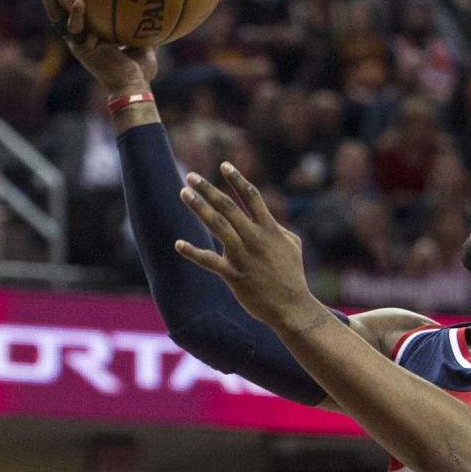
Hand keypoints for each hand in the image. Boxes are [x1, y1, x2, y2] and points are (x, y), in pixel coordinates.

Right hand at [35, 0, 156, 96]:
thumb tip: (158, 5)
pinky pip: (75, 29)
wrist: (133, 87)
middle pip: (57, 8)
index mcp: (89, 33)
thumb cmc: (140, 69)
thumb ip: (143, 23)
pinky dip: (76, 15)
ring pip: (56, 15)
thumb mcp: (144, 41)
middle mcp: (79, 36)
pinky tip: (79, 1)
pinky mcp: (81, 49)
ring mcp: (78, 42)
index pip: (73, 9)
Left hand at [176, 162, 320, 330]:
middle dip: (208, 189)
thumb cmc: (292, 275)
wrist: (291, 306)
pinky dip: (193, 251)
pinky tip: (178, 244)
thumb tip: (266, 217)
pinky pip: (209, 261)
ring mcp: (242, 255)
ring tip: (184, 193)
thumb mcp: (292, 244)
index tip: (224, 165)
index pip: (252, 196)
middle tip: (191, 176)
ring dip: (199, 207)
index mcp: (269, 228)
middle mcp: (254, 238)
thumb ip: (277, 227)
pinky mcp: (233, 274)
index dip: (237, 179)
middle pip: (228, 206)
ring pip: (217, 225)